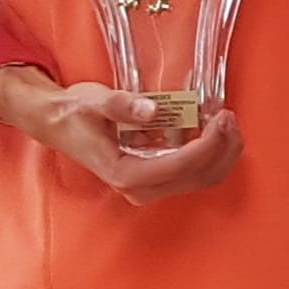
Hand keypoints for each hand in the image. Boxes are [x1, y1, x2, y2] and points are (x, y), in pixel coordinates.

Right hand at [0, 64, 242, 205]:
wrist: (60, 122)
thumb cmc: (76, 113)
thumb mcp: (94, 102)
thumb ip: (121, 105)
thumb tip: (150, 109)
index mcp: (126, 173)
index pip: (180, 166)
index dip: (207, 145)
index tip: (221, 118)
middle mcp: (140, 187)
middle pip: (199, 178)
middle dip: (222, 148)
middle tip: (229, 116)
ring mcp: (150, 183)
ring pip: (202, 178)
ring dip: (221, 151)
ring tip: (225, 119)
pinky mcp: (157, 174)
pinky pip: (194, 171)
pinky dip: (211, 151)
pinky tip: (213, 127)